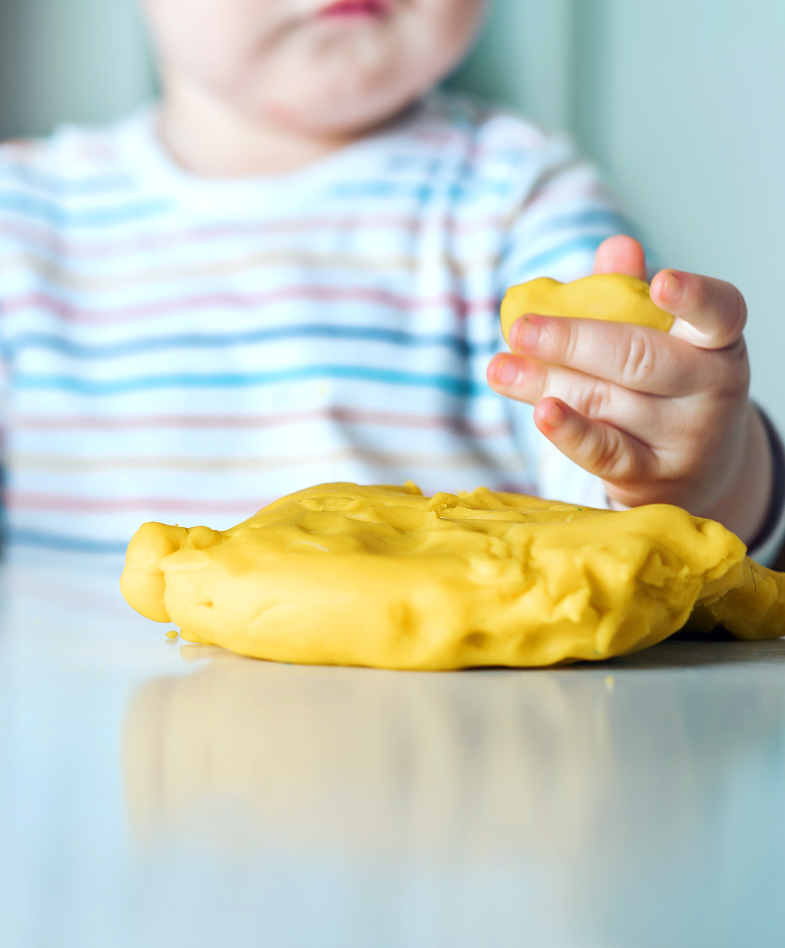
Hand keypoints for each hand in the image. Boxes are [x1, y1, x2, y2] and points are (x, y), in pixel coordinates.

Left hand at [487, 236, 772, 543]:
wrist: (696, 471)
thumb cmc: (667, 387)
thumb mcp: (660, 339)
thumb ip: (631, 296)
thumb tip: (616, 248)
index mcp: (717, 342)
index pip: (719, 313)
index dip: (693, 298)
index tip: (661, 282)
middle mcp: (711, 390)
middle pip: (639, 359)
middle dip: (573, 341)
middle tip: (522, 329)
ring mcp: (685, 439)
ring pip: (606, 402)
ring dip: (545, 382)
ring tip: (500, 368)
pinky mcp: (653, 479)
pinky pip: (605, 452)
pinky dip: (570, 432)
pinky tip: (539, 412)